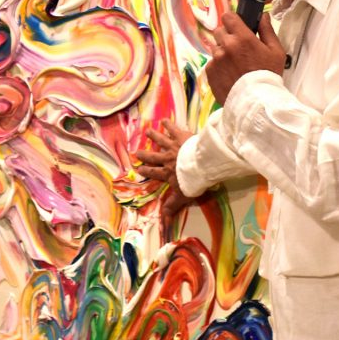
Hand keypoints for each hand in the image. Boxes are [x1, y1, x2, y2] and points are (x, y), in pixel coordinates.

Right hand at [136, 120, 195, 239]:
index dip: (147, 171)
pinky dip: (168, 125)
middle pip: (153, 156)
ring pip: (161, 141)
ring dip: (154, 136)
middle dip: (144, 155)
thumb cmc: (193, 181)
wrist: (202, 165)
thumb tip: (164, 219)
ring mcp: (173, 146)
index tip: (140, 169)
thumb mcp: (183, 196)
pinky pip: (173, 129)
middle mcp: (167, 159)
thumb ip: (173, 205)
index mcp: (167, 173)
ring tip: (147, 132)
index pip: (155, 173)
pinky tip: (164, 120)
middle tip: (136, 152)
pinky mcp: (181, 136)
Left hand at [206, 12, 285, 104]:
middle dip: (227, 36)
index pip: (228, 16)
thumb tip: (263, 15)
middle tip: (238, 48)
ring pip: (215, 48)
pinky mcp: (209, 72)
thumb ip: (267, 31)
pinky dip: (218, 66)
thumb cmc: (269, 76)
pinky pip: (212, 63)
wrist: (256, 102)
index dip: (232, 21)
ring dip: (222, 52)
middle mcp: (226, 45)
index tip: (237, 27)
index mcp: (242, 37)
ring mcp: (216, 59)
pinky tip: (229, 75)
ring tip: (234, 65)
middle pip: (219, 31)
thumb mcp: (276, 52)